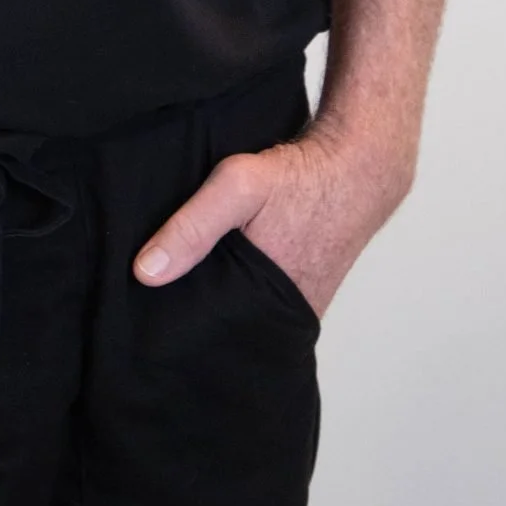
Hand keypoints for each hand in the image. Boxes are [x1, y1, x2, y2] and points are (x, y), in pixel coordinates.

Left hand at [131, 128, 410, 319]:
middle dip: (194, 322)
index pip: (212, 338)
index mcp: (268, 305)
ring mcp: (296, 306)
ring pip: (242, 315)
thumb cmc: (302, 178)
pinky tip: (217, 273)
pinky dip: (239, 290)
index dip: (179, 333)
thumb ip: (192, 226)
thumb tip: (145, 271)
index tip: (148, 327)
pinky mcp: (300, 292)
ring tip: (178, 293)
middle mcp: (284, 316)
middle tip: (156, 312)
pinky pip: (260, 300)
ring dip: (216, 305)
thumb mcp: (239, 186)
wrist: (359, 168)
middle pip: (225, 330)